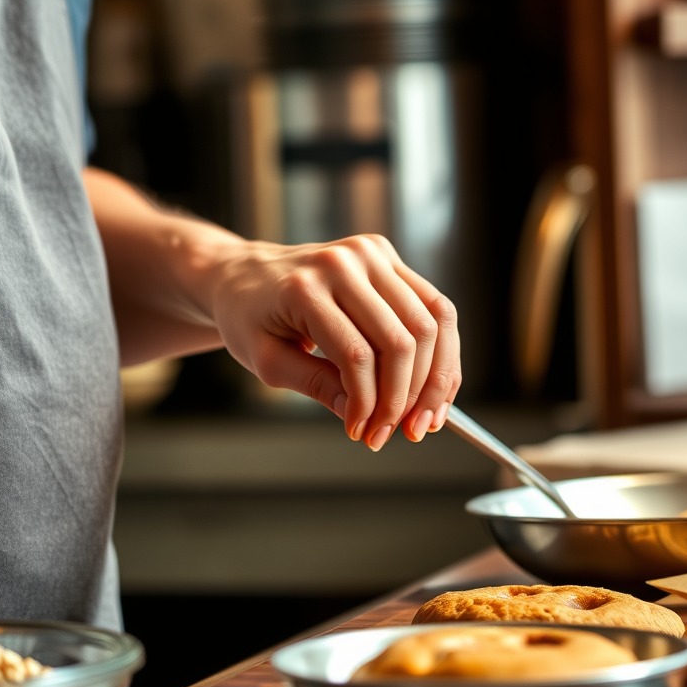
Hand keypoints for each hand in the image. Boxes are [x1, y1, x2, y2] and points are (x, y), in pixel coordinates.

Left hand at [209, 233, 460, 449]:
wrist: (244, 274)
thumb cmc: (249, 318)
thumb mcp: (267, 361)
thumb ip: (315, 386)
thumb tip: (361, 415)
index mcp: (305, 288)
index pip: (356, 355)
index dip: (368, 403)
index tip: (362, 434)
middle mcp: (343, 262)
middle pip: (401, 340)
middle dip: (405, 398)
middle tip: (396, 434)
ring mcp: (370, 252)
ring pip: (430, 323)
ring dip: (436, 379)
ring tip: (424, 420)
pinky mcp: (385, 255)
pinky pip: (433, 306)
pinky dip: (442, 351)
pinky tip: (435, 388)